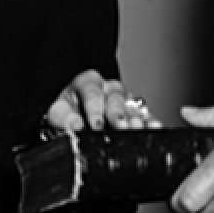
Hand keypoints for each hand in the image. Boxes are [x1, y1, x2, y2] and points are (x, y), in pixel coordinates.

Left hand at [44, 68, 162, 132]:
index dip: (94, 108)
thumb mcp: (58, 112)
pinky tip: (155, 128)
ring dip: (135, 118)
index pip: (92, 91)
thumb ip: (63, 118)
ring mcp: (124, 100)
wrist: (75, 120)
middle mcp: (108, 89)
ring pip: (131, 105)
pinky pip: (145, 115)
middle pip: (115, 97)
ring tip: (137, 129)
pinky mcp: (135, 113)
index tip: (95, 124)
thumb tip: (75, 124)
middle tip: (120, 126)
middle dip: (118, 113)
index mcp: (87, 83)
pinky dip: (150, 122)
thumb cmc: (67, 113)